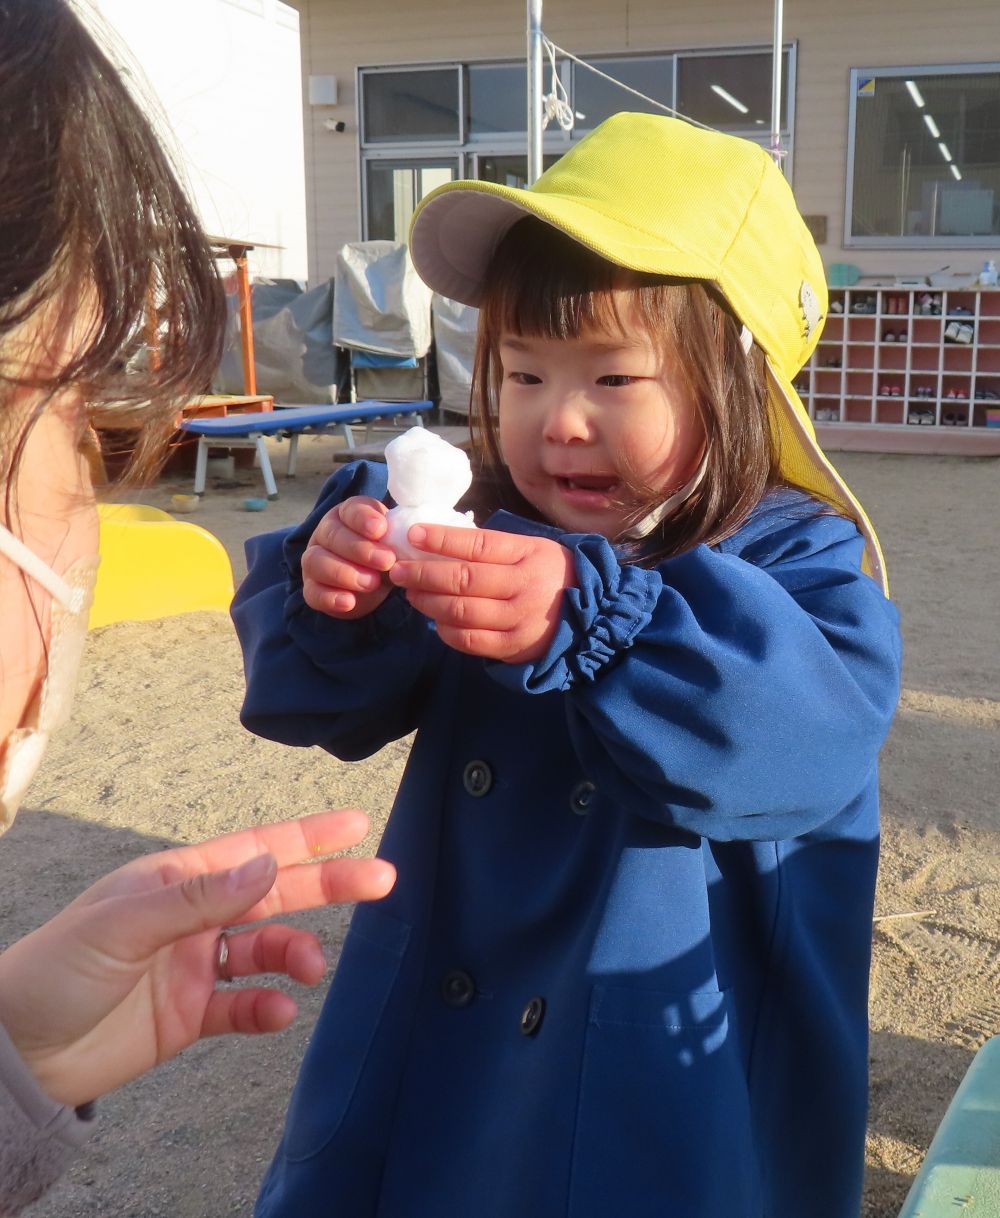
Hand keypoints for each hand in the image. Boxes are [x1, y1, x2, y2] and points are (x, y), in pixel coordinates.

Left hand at [0, 809, 394, 1107]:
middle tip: (382, 881)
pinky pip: (244, 1005)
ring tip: (312, 970)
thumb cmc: (55, 970)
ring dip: (296, 955)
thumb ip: (201, 898)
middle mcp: (195, 916)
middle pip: (276, 894)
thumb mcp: (124, 924)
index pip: (255, 850)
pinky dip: (267, 1007)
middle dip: (329, 885)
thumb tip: (268, 863)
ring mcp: (196, 965)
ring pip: (268, 949)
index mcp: (178, 880)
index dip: (307, 836)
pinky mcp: (192, 1014)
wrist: (17, 1054)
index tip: (356, 826)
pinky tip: (279, 1013)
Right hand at [301, 496, 396, 618]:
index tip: (381, 530)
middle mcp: (326, 534)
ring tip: (372, 583)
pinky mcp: (312, 588)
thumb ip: (399, 537)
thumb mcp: (395, 542)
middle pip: (333, 535)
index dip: (363, 518)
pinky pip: (312, 592)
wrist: (374, 583)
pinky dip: (330, 597)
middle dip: (360, 549)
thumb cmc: (385, 554)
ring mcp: (314, 560)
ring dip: (345, 573)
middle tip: (386, 561)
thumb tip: (409, 536)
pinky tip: (349, 602)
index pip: (350, 509)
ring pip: (316, 561)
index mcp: (346, 515)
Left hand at [388, 525, 574, 663]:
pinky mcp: (513, 647)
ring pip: (461, 611)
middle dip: (423, 574)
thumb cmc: (550, 575)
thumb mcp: (532, 549)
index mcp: (528, 555)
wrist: (590, 617)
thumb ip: (494, 547)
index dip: (442, 539)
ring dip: (428, 602)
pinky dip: (446, 630)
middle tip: (398, 569)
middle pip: (463, 579)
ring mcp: (518, 620)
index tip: (414, 535)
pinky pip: (470, 640)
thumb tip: (442, 541)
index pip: (478, 545)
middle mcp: (523, 587)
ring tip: (411, 593)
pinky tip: (435, 619)